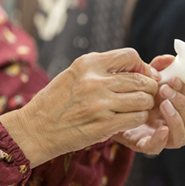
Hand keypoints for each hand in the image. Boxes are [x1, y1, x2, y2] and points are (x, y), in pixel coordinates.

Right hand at [0, 48, 160, 167]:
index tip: (143, 75)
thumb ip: (101, 69)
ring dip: (146, 104)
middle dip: (149, 87)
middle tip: (148, 94)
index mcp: (88, 64)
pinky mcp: (104, 125)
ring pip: (143, 99)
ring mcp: (100, 104)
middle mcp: (95, 81)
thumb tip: (135, 68)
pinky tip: (132, 118)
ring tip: (140, 107)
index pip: (130, 55)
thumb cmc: (55, 102)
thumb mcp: (74, 74)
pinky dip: (139, 118)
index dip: (142, 66)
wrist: (35, 130)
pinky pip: (137, 117)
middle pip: (141, 79)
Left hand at [112, 55, 184, 154]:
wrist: (104, 111)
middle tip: (165, 90)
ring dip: (176, 119)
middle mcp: (170, 123)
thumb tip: (171, 58)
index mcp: (173, 107)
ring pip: (181, 137)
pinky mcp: (143, 145)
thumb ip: (156, 69)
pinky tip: (161, 129)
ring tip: (163, 104)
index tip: (173, 78)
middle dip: (182, 103)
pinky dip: (161, 139)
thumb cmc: (128, 94)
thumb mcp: (141, 79)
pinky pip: (157, 148)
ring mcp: (159, 137)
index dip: (184, 90)